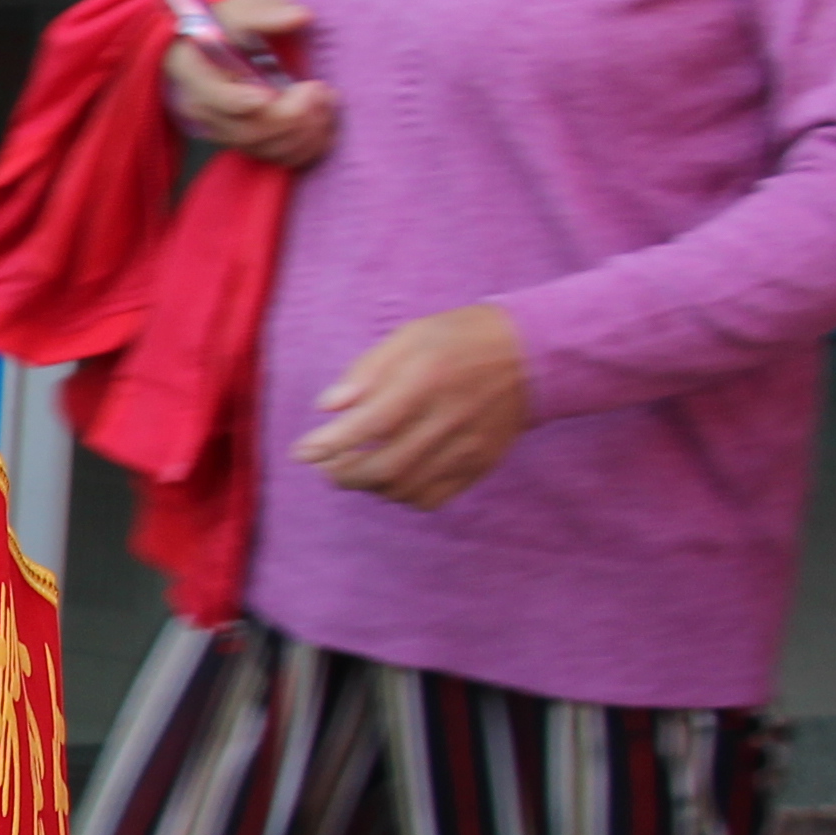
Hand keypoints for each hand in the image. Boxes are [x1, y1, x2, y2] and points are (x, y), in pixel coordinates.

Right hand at [164, 0, 335, 171]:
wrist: (225, 45)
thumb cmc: (231, 24)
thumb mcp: (244, 9)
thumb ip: (267, 13)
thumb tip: (300, 16)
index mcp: (194, 73)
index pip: (213, 98)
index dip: (240, 102)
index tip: (271, 93)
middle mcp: (206, 110)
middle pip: (246, 131)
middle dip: (290, 116)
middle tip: (319, 89)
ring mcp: (227, 132)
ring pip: (267, 149)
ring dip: (305, 131)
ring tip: (327, 100)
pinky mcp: (250, 144)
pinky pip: (280, 159)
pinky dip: (309, 147)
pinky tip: (325, 123)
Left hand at [294, 303, 530, 509]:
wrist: (534, 354)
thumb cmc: (461, 339)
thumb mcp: (410, 337)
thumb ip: (365, 372)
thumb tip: (327, 407)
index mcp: (426, 380)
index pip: (370, 424)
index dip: (329, 444)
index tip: (301, 452)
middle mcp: (448, 418)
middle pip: (385, 468)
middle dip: (343, 474)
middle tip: (326, 466)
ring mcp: (468, 446)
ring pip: (405, 488)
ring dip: (370, 486)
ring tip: (356, 470)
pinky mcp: (480, 464)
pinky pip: (433, 497)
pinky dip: (403, 495)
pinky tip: (393, 478)